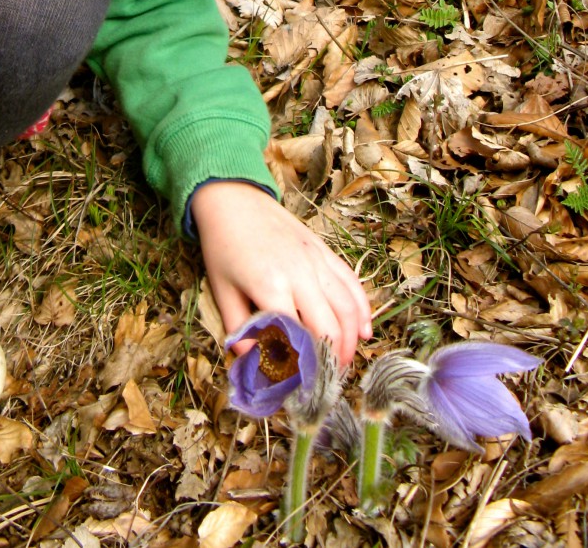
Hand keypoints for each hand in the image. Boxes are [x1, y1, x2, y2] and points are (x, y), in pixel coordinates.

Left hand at [192, 181, 371, 366]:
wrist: (234, 200)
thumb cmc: (223, 247)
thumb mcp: (222, 291)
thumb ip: (240, 330)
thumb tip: (253, 364)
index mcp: (271, 287)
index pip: (297, 339)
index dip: (302, 368)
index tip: (301, 388)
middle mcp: (301, 274)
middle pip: (330, 328)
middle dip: (332, 362)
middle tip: (327, 383)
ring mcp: (317, 261)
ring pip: (348, 308)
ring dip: (352, 340)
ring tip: (345, 364)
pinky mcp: (325, 251)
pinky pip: (352, 283)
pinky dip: (362, 310)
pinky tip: (365, 330)